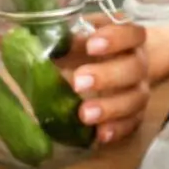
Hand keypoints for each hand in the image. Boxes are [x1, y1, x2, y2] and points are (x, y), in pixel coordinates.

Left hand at [56, 15, 149, 144]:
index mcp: (127, 38)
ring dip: (110, 108)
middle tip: (78, 82)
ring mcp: (138, 89)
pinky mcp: (135, 114)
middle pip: (134, 68)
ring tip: (84, 115)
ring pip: (135, 99)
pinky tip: (100, 135)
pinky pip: (132, 123)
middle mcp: (137, 63)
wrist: (118, 62)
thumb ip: (64, 36)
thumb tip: (30, 40)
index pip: (132, 33)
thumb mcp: (81, 34)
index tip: (91, 45)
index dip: (116, 38)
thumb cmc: (93, 44)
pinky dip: (117, 130)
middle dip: (107, 76)